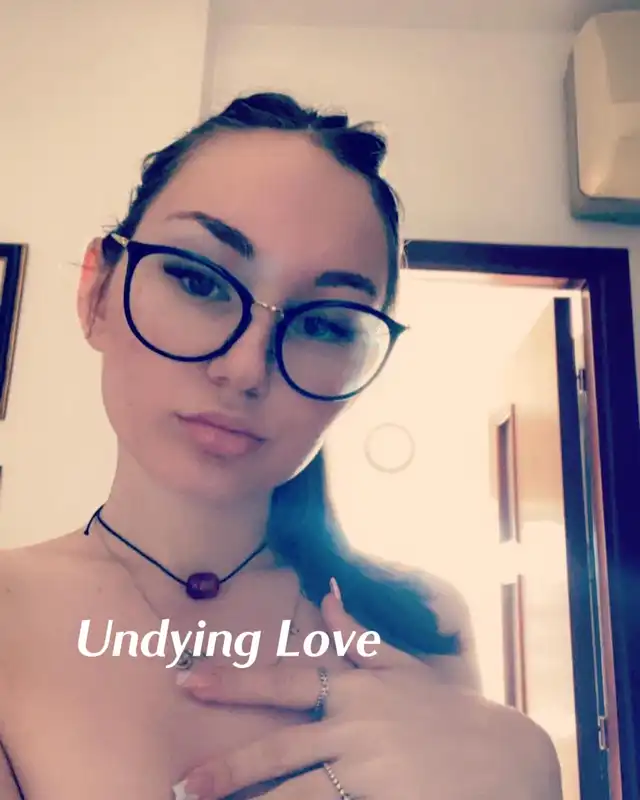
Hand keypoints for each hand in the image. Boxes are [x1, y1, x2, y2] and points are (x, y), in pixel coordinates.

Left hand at [174, 583, 561, 799]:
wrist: (511, 764)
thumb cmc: (452, 715)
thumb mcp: (406, 670)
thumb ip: (359, 639)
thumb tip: (326, 596)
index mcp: (357, 691)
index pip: (284, 682)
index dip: (234, 681)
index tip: (189, 681)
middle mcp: (358, 729)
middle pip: (280, 751)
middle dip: (228, 768)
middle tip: (184, 783)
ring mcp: (372, 774)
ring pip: (298, 795)